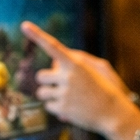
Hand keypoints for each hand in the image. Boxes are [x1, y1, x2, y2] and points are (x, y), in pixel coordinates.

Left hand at [23, 21, 139, 139]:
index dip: (37, 35)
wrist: (114, 113)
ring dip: (50, 95)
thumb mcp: (99, 68)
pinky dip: (56, 108)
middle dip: (48, 81)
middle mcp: (68, 76)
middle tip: (62, 85)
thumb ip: (77, 60)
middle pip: (40, 75)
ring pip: (41, 92)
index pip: (53, 46)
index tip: (25, 26)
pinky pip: (48, 106)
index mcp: (76, 64)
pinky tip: (71, 108)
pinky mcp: (62, 109)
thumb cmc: (106, 88)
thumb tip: (55, 62)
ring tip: (68, 98)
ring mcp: (64, 93)